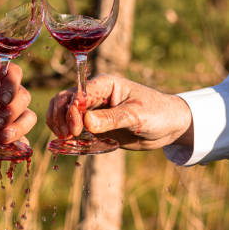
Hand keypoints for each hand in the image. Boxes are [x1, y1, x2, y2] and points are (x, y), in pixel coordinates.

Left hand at [0, 60, 36, 143]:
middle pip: (23, 96)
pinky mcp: (4, 130)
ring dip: (19, 127)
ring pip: (27, 116)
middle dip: (13, 111)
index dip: (12, 85)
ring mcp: (5, 111)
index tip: (2, 100)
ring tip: (1, 137)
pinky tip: (9, 149)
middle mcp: (3, 91)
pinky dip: (19, 143)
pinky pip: (20, 137)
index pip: (13, 73)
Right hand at [46, 74, 192, 149]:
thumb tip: (86, 123)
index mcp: (104, 84)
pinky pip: (73, 128)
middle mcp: (94, 94)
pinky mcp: (93, 125)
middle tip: (66, 136)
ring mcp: (92, 110)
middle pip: (63, 100)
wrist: (169, 126)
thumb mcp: (136, 116)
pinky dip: (67, 135)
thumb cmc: (157, 113)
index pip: (77, 94)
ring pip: (63, 113)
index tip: (75, 130)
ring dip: (59, 125)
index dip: (71, 111)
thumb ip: (111, 119)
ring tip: (65, 141)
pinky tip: (71, 145)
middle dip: (59, 117)